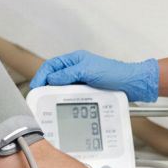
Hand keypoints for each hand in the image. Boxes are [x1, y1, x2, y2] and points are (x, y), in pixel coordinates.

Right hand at [29, 49, 158, 103]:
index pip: (51, 66)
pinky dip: (66, 101)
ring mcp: (81, 81)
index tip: (35, 87)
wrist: (132, 85)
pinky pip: (72, 96)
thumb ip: (69, 74)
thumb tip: (51, 79)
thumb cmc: (114, 73)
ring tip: (50, 103)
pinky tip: (65, 107)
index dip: (41, 76)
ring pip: (62, 89)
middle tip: (39, 98)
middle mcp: (76, 69)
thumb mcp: (89, 71)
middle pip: (54, 78)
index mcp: (75, 60)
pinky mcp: (86, 92)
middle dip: (46, 87)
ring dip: (56, 95)